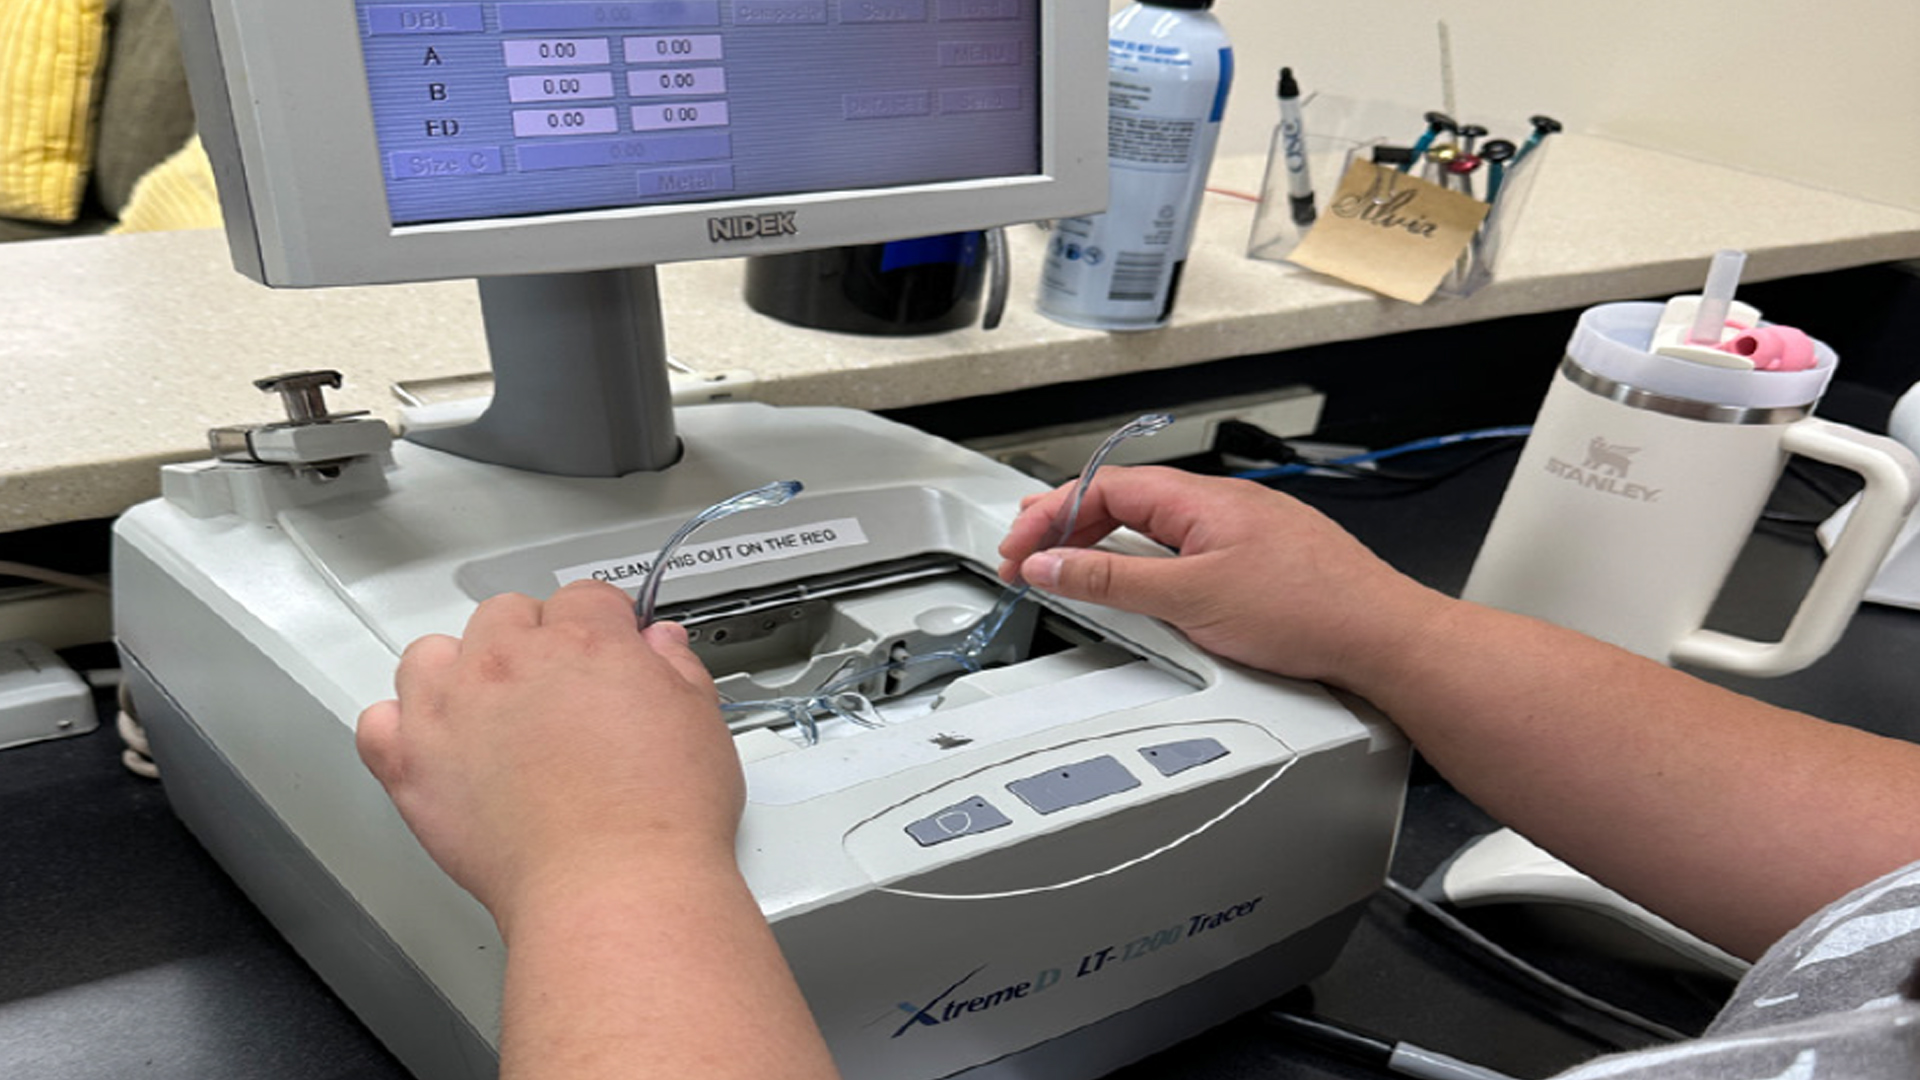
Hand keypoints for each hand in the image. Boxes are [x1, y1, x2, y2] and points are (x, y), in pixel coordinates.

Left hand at [356, 580, 736, 930]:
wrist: (613, 887)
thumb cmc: (659, 818)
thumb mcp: (700, 723)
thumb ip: (676, 669)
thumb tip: (662, 646)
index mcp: (584, 642)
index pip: (584, 597)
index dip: (603, 623)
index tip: (608, 646)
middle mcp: (509, 663)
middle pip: (505, 614)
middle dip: (532, 640)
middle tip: (556, 688)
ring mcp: (452, 711)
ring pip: (431, 654)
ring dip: (457, 670)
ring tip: (489, 710)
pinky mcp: (411, 764)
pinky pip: (377, 722)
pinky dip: (399, 728)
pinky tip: (434, 745)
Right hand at [996, 466, 1449, 688]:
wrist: (1383, 639)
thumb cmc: (1309, 612)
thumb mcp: (1190, 600)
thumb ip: (1113, 581)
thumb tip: (1052, 563)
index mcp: (1200, 500)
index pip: (1104, 488)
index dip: (1051, 516)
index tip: (1018, 549)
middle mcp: (1222, 505)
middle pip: (1125, 502)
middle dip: (1068, 525)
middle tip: (1027, 554)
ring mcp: (1242, 531)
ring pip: (1155, 526)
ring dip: (1104, 544)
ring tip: (1067, 565)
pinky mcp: (1259, 561)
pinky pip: (1183, 548)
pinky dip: (1145, 562)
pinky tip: (1140, 584)